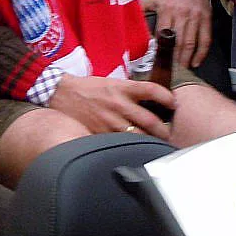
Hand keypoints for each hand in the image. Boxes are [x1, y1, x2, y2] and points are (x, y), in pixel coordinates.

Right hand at [48, 74, 174, 138]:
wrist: (62, 94)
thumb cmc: (89, 88)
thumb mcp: (112, 83)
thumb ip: (130, 92)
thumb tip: (150, 102)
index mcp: (122, 88)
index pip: (152, 90)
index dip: (167, 97)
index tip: (174, 104)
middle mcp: (119, 104)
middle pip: (150, 120)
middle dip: (164, 130)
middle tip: (168, 134)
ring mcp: (110, 121)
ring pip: (138, 136)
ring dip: (150, 143)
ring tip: (156, 146)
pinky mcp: (101, 134)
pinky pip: (120, 144)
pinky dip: (129, 149)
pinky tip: (135, 152)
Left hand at [141, 0, 211, 67]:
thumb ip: (141, 9)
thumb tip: (127, 18)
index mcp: (166, 10)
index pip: (162, 33)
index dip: (160, 48)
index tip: (157, 61)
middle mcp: (181, 13)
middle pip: (178, 41)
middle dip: (175, 59)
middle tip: (172, 70)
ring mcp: (195, 17)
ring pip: (191, 42)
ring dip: (187, 58)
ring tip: (183, 68)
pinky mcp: (206, 19)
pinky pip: (205, 39)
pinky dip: (201, 53)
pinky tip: (196, 62)